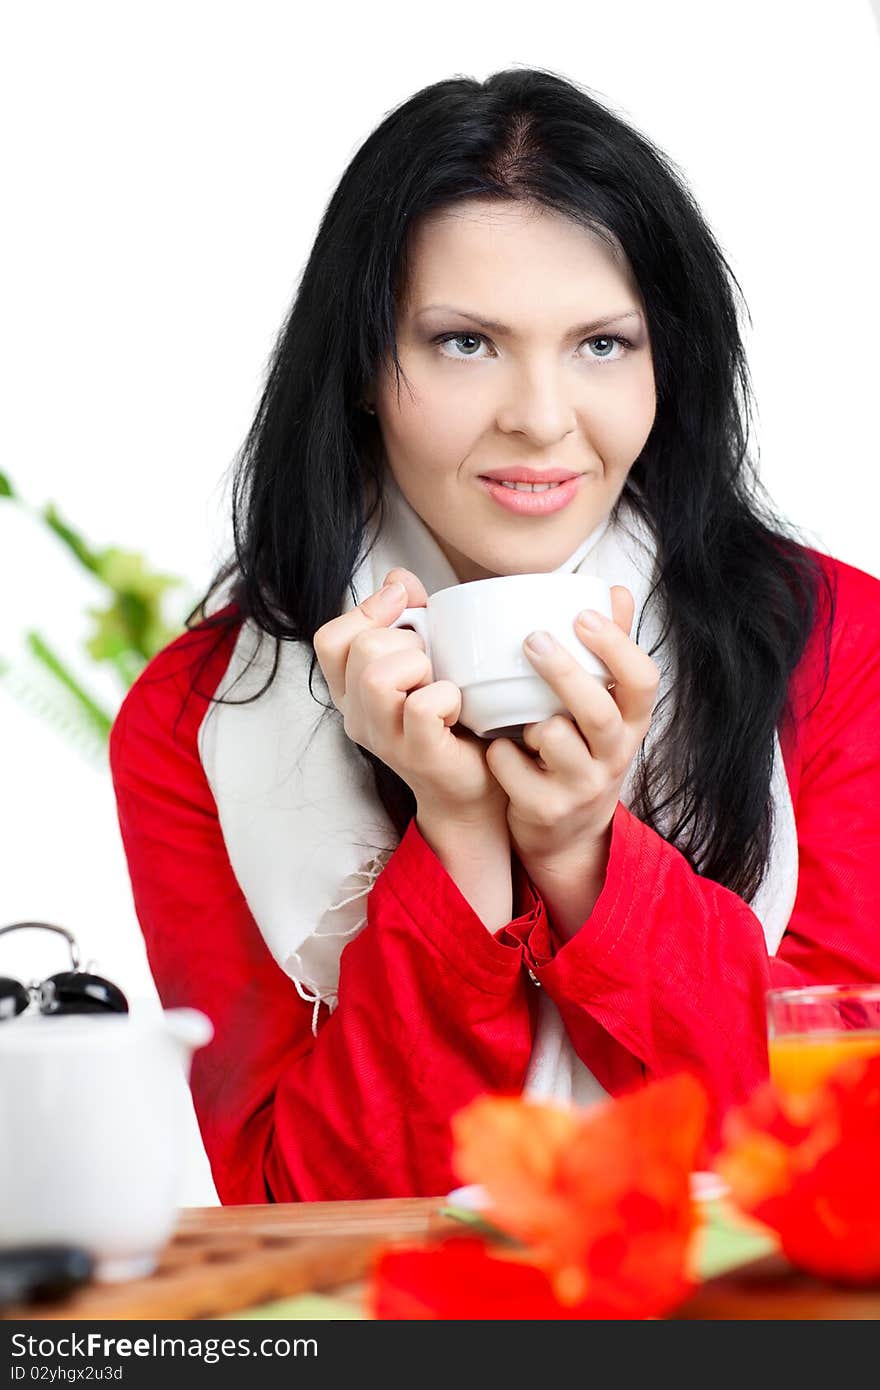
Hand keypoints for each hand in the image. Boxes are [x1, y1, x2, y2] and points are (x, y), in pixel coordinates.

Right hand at [313, 567, 509, 826]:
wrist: (477, 789)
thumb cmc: (453, 721)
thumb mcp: (427, 661)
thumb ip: (410, 618)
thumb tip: (398, 578)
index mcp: (352, 690)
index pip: (330, 638)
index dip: (367, 611)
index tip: (406, 608)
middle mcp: (358, 715)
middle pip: (361, 648)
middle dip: (407, 641)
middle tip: (433, 665)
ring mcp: (384, 738)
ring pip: (378, 675)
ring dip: (421, 666)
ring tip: (439, 683)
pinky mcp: (417, 754)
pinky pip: (422, 706)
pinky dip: (448, 696)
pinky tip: (457, 708)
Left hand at [484, 586, 659, 868]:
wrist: (566, 834)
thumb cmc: (582, 754)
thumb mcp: (606, 710)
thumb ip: (609, 653)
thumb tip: (618, 590)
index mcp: (631, 723)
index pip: (643, 681)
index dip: (617, 646)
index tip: (582, 616)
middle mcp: (614, 756)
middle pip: (597, 710)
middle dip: (564, 672)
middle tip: (532, 639)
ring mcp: (581, 786)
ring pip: (553, 738)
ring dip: (530, 721)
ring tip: (520, 718)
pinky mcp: (546, 809)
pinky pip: (512, 767)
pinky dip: (499, 753)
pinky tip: (499, 748)